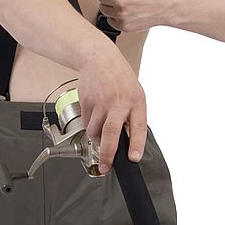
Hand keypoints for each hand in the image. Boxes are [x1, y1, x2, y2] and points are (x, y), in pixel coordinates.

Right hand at [77, 50, 146, 173]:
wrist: (99, 58)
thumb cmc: (119, 77)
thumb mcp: (135, 93)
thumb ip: (133, 116)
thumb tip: (129, 142)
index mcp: (135, 100)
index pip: (138, 127)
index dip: (136, 145)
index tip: (133, 158)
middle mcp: (118, 101)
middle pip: (111, 133)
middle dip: (107, 154)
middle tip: (106, 166)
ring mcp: (100, 101)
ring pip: (94, 131)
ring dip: (97, 137)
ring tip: (101, 129)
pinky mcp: (86, 101)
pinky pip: (86, 122)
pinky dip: (90, 124)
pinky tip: (95, 112)